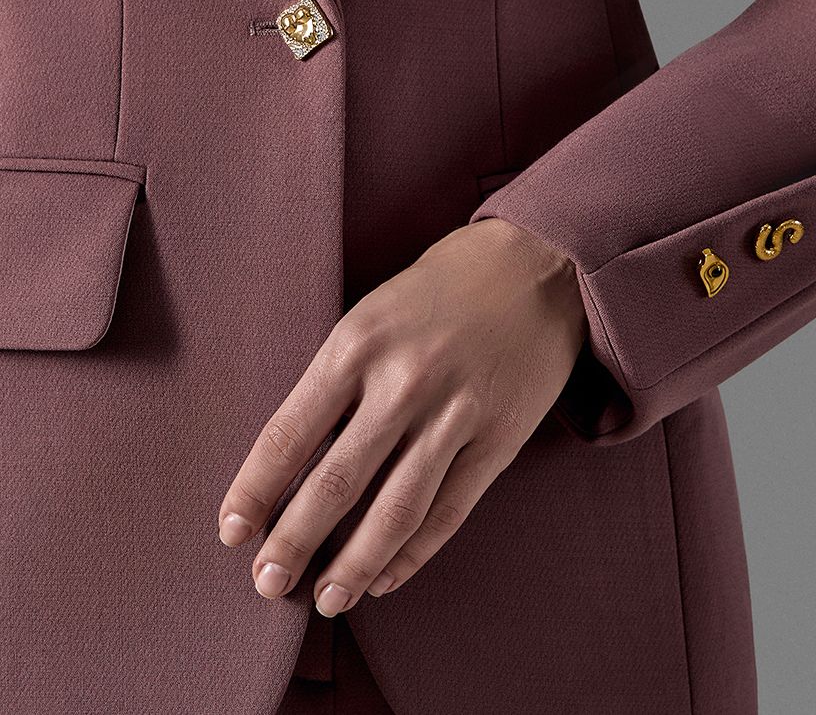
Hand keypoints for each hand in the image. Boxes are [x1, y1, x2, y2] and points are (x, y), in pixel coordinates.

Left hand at [216, 216, 587, 614]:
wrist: (536, 263)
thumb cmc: (439, 290)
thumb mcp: (373, 314)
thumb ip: (337, 380)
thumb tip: (292, 466)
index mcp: (358, 343)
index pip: (290, 433)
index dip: (255, 490)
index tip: (231, 532)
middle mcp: (403, 381)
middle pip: (336, 482)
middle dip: (293, 542)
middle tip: (266, 582)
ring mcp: (455, 413)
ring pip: (394, 511)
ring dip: (353, 566)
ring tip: (325, 601)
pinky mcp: (499, 438)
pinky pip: (449, 511)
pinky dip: (413, 554)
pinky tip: (385, 579)